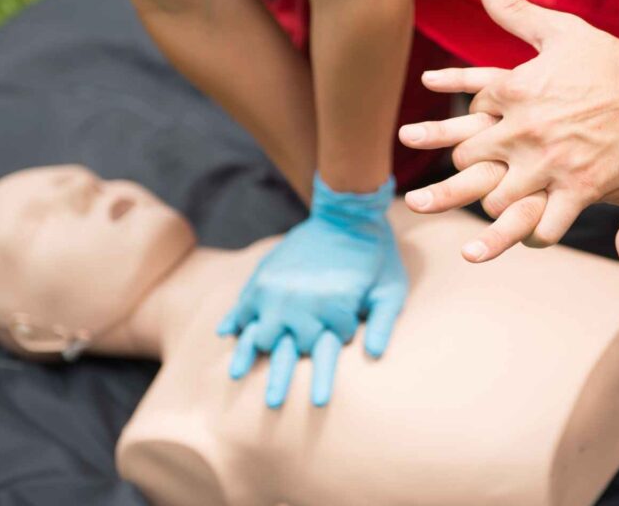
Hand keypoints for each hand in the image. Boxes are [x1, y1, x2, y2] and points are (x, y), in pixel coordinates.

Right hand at [216, 174, 406, 407]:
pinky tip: (227, 336)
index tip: (327, 374)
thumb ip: (384, 323)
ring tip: (235, 376)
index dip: (334, 350)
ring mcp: (278, 291)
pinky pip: (243, 305)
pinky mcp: (265, 278)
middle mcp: (301, 303)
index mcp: (333, 308)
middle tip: (272, 403)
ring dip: (249, 355)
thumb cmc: (376, 256)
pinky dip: (235, 321)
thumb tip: (374, 355)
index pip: (329, 347)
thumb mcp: (391, 289)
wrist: (347, 216)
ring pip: (259, 334)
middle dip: (283, 374)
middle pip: (289, 350)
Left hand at [398, 0, 618, 265]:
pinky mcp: (580, 187)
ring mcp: (549, 161)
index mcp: (514, 94)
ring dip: (495, 216)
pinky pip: (546, 225)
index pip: (469, 121)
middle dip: (460, 183)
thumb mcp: (557, 28)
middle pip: (469, 165)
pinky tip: (535, 239)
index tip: (460, 148)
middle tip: (440, 199)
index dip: (461, 137)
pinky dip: (538, 236)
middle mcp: (522, 129)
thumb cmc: (612, 57)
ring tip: (481, 237)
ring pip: (500, 202)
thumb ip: (515, 11)